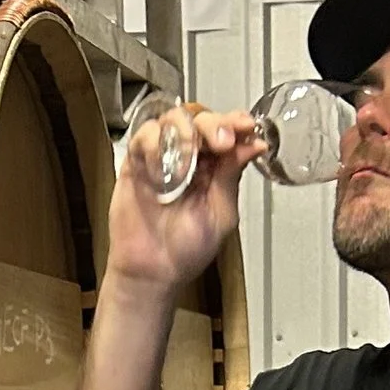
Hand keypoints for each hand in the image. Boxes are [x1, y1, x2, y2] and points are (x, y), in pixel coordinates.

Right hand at [104, 108, 256, 302]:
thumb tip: (253, 145)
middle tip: (220, 143)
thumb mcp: (221, 213)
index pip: (226, 130)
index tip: (245, 125)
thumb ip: (232, 175)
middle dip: (213, 125)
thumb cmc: (186, 250)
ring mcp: (161, 157)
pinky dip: (154, 146)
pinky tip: (160, 171)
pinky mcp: (135, 163)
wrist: (152, 272)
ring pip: (171, 119)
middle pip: (200, 117)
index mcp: (214, 167)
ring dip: (184, 133)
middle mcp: (190, 157)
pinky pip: (142, 136)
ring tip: (187, 163)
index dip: (235, 122)